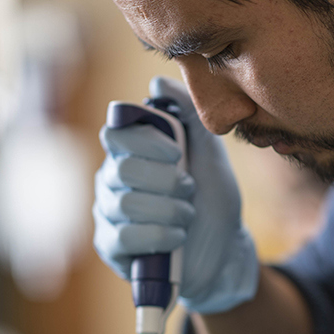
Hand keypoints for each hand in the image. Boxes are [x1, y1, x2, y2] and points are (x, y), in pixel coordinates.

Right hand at [92, 75, 259, 313]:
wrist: (225, 250)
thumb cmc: (213, 198)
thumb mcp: (211, 153)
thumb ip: (188, 115)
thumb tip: (158, 83)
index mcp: (131, 152)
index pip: (116, 134)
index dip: (148, 142)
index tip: (178, 154)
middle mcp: (112, 179)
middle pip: (123, 168)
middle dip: (168, 181)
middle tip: (189, 190)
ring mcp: (108, 214)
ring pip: (127, 204)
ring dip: (170, 210)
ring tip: (188, 215)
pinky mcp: (111, 248)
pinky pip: (125, 237)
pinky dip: (159, 235)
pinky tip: (177, 237)